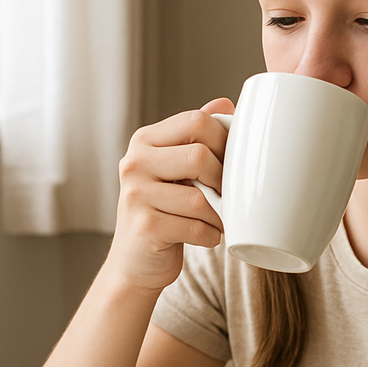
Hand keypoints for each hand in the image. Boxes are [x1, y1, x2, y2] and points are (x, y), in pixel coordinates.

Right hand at [105, 99, 233, 292]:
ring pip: (200, 198)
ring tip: (218, 220)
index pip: (196, 121)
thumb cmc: (164, 211)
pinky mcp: (144, 227)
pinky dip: (211, 235)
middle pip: (199, 156)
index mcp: (145, 141)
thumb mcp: (175, 169)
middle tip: (227, 196)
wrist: (135, 262)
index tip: (232, 163)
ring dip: (220, 214)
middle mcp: (134, 162)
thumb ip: (196, 137)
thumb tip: (225, 104)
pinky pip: (196, 227)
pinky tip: (208, 236)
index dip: (225, 140)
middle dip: (223, 180)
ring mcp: (136, 195)